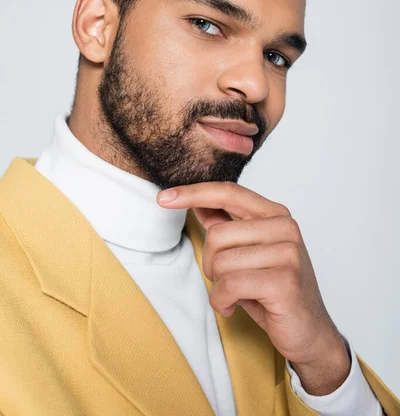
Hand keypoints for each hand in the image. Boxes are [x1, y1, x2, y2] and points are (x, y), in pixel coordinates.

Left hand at [156, 181, 348, 377]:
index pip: (229, 192)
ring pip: (221, 262)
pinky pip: (229, 285)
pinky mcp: (284, 281)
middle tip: (227, 281)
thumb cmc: (274, 291)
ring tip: (236, 295)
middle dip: (211, 263)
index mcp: (275, 214)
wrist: (309, 332)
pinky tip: (235, 307)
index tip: (163, 198)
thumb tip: (199, 205)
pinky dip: (222, 301)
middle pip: (217, 234)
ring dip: (218, 286)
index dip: (194, 192)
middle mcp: (285, 227)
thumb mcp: (248, 254)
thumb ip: (227, 227)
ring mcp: (288, 253)